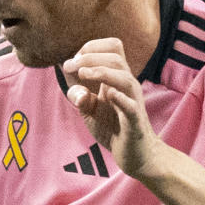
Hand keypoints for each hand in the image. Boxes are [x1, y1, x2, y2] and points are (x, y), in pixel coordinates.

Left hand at [62, 39, 160, 179]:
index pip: (111, 48)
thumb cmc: (113, 129)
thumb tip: (68, 77)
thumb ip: (78, 95)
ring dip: (102, 72)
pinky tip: (109, 95)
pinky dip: (121, 99)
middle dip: (91, 56)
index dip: (90, 48)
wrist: (135, 155)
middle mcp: (127, 86)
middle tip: (72, 66)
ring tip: (83, 74)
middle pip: (116, 56)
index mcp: (117, 78)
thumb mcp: (89, 110)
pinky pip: (131, 107)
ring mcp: (132, 102)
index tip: (71, 62)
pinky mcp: (134, 121)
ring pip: (124, 78)